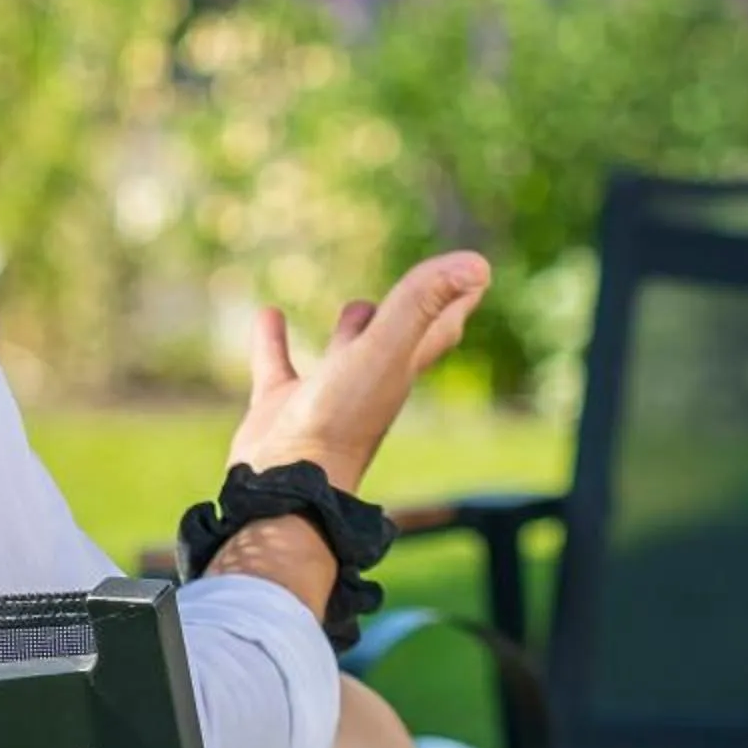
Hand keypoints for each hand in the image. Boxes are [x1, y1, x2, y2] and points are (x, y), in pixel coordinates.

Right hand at [229, 252, 489, 494]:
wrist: (287, 484)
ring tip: (356, 305)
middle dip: (415, 313)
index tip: (477, 271)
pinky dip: (274, 339)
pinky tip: (269, 315)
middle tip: (424, 286)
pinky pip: (279, 364)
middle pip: (402, 340)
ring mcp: (326, 397)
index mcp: (400, 369)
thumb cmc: (341, 418)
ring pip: (347, 353)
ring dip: (352, 328)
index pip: (440, 326)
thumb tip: (478, 263)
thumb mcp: (383, 350)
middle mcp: (370, 383)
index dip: (459, 297)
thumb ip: (420, 303)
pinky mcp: (281, 407)